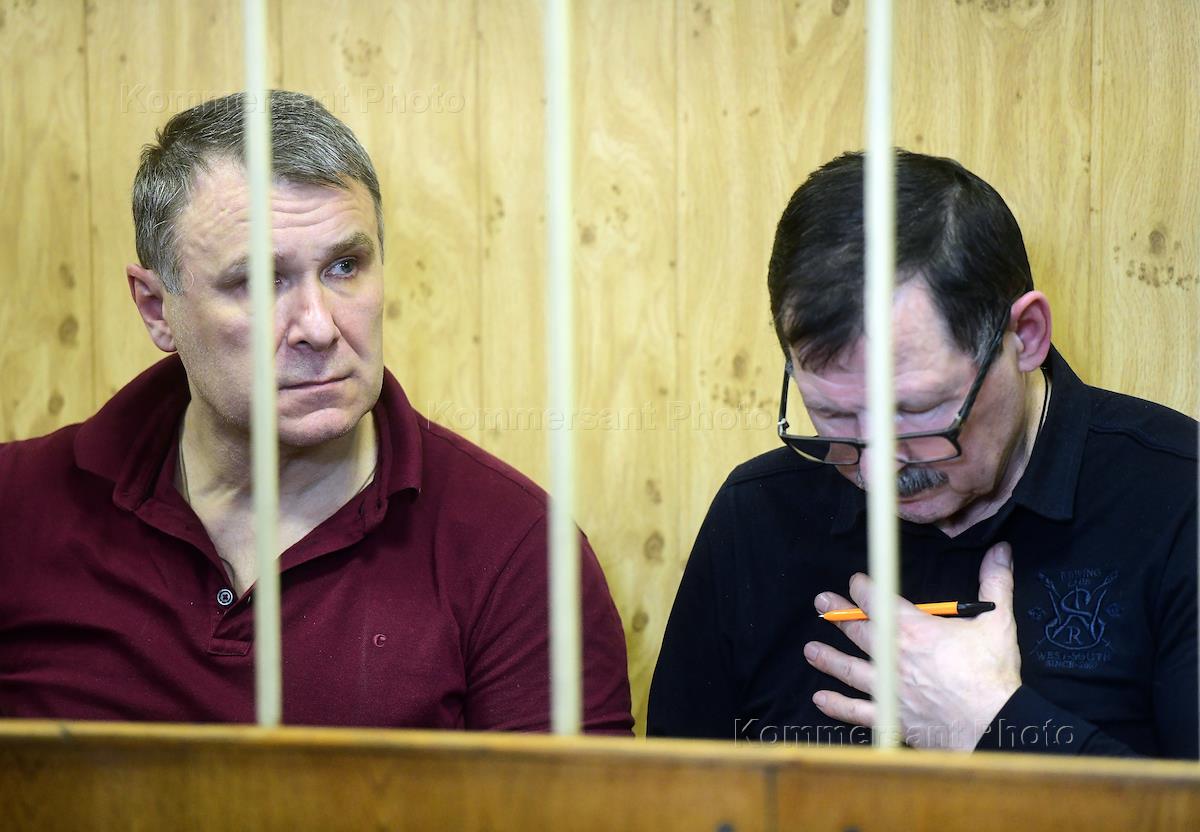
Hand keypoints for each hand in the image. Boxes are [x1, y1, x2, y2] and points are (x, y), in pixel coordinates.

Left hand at [803, 542, 1021, 749]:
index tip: (855, 581)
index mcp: (913, 630)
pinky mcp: (891, 718)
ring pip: (850, 669)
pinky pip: (857, 712)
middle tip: (820, 603)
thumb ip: (995, 582)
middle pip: (858, 630)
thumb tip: (1001, 550)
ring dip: (828, 658)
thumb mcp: (997, 622)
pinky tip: (820, 699)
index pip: (877, 601)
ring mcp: (888, 689)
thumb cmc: (992, 674)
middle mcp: (892, 657)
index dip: (863, 588)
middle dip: (838, 614)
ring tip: (810, 649)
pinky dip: (837, 706)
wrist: (993, 724)